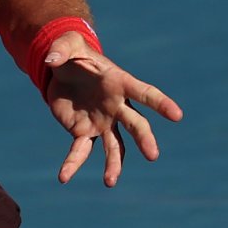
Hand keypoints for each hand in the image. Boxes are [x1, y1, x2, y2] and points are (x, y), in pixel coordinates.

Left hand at [42, 34, 183, 185]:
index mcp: (120, 83)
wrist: (63, 71)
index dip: (161, 103)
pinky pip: (80, 151)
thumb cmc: (73, 54)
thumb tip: (50, 60)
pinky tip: (63, 177)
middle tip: (153, 155)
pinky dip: (72, 164)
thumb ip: (60, 50)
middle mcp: (116, 107)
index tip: (176, 115)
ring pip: (114, 146)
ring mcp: (103, 123)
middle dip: (144, 139)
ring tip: (110, 181)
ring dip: (113, 164)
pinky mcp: (84, 132)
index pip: (145, 93)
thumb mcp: (67, 45)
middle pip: (135, 125)